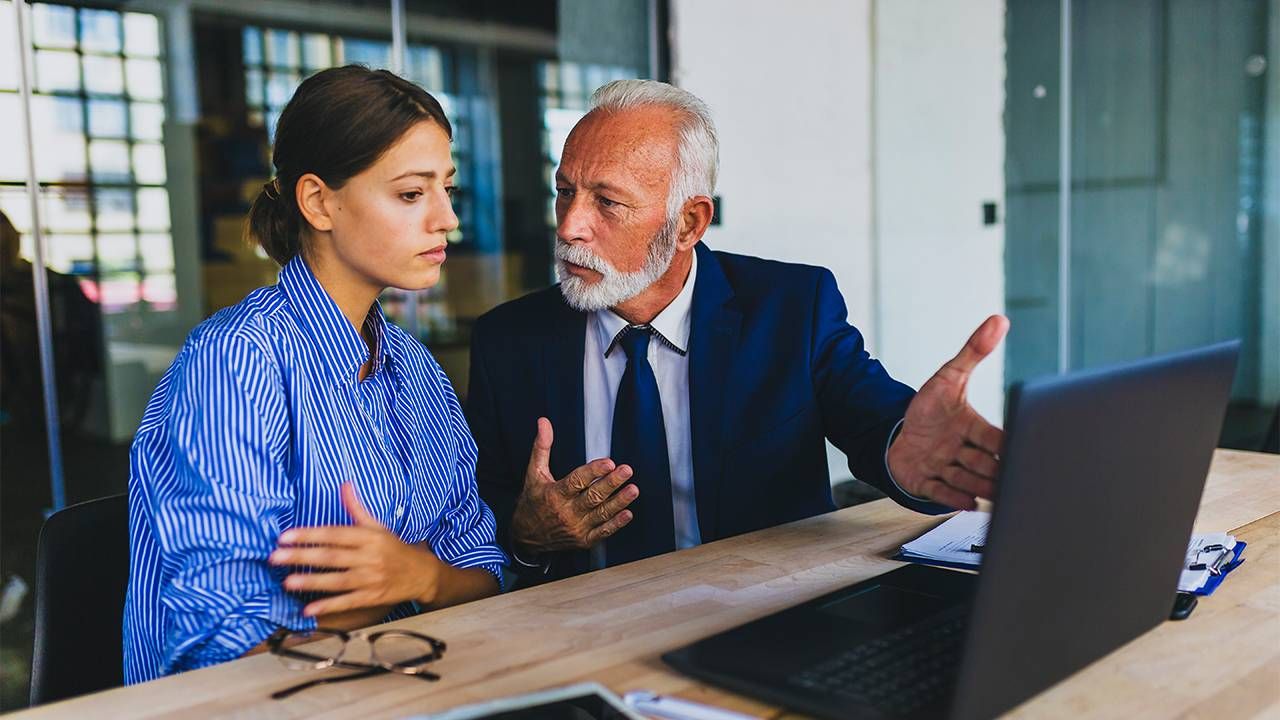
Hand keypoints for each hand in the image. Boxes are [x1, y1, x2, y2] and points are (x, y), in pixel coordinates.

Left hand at [270, 483, 443, 616]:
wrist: (421, 574)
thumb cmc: (394, 548)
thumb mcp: (378, 526)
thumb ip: (357, 508)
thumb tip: (345, 484)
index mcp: (369, 537)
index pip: (334, 534)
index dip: (309, 535)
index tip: (285, 536)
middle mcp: (369, 557)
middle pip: (331, 556)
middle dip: (302, 556)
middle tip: (275, 557)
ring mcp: (370, 579)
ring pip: (337, 580)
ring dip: (311, 581)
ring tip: (287, 582)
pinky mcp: (371, 598)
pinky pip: (347, 602)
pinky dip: (328, 606)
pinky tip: (308, 609)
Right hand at [510, 417, 636, 553]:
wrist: (526, 537)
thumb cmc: (532, 500)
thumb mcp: (533, 473)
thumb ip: (541, 447)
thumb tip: (543, 421)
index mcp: (554, 494)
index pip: (577, 481)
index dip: (593, 471)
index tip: (609, 462)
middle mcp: (566, 512)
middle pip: (592, 497)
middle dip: (611, 483)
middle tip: (627, 470)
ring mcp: (576, 528)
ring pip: (601, 514)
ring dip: (619, 502)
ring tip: (633, 489)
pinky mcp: (583, 540)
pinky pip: (602, 533)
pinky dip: (615, 524)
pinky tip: (628, 513)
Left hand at [886, 315, 1008, 509]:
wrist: (895, 431)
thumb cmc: (929, 408)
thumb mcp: (950, 377)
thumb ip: (973, 351)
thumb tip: (999, 320)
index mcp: (973, 428)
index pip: (996, 438)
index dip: (1008, 444)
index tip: (1022, 447)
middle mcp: (962, 452)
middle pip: (985, 463)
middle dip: (996, 471)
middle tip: (1010, 479)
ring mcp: (945, 469)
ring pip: (967, 479)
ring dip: (979, 486)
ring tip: (992, 493)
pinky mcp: (925, 482)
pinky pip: (940, 492)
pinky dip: (953, 498)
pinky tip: (969, 504)